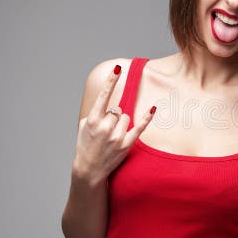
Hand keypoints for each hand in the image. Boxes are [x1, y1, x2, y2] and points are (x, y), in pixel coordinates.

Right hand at [73, 65, 155, 185]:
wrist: (89, 169)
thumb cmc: (86, 145)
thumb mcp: (84, 126)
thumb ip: (95, 112)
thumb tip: (106, 100)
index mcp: (93, 120)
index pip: (104, 96)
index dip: (111, 81)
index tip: (118, 68)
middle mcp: (105, 127)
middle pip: (117, 110)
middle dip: (112, 117)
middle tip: (105, 131)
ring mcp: (116, 136)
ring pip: (126, 117)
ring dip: (121, 124)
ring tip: (112, 137)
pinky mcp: (126, 144)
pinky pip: (140, 127)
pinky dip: (147, 118)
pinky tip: (153, 109)